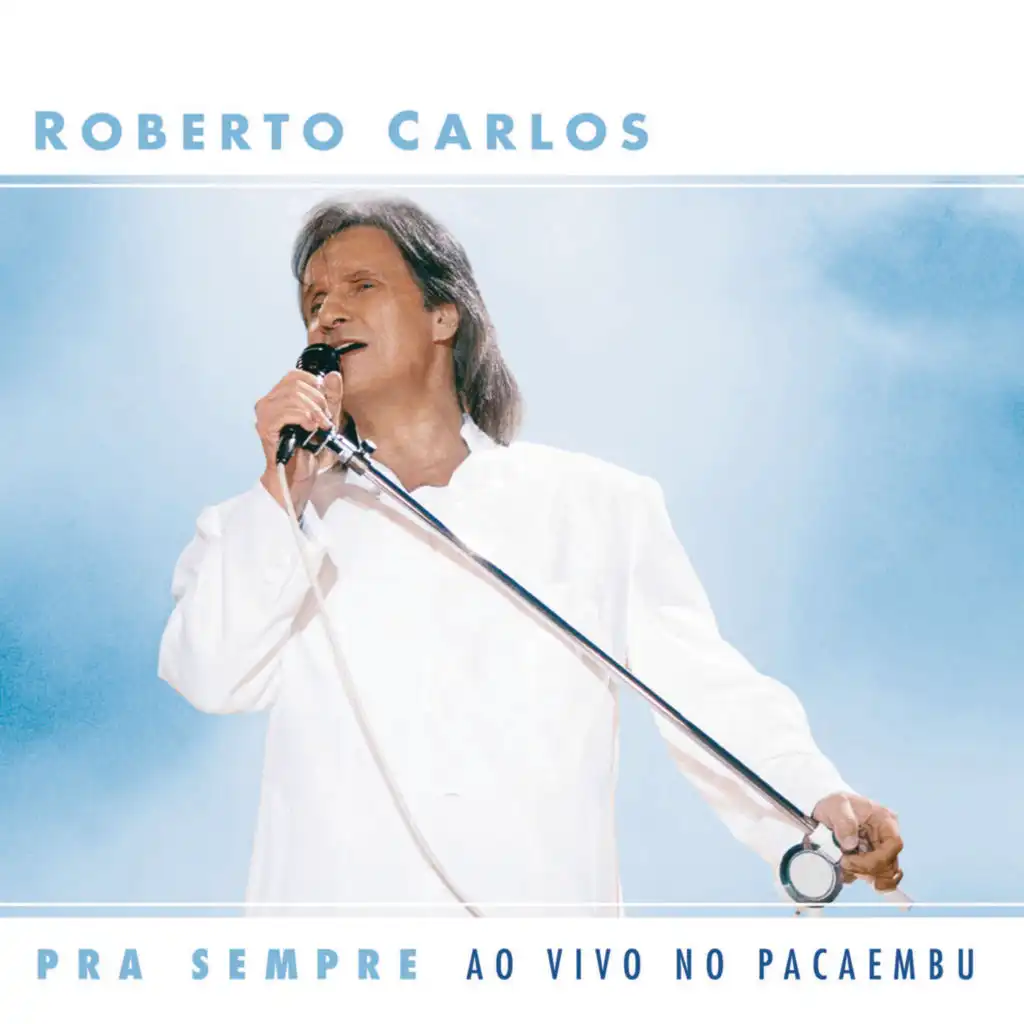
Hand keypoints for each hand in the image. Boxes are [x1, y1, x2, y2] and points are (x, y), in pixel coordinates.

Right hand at [255, 368, 343, 511]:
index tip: (324, 403)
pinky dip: (303, 418)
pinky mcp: (265, 427)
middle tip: (324, 420)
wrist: (298, 476)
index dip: (314, 385)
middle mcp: (268, 402)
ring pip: (292, 396)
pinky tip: (309, 428)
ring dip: (312, 411)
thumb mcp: (327, 419)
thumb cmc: (309, 452)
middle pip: (296, 384)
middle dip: (317, 401)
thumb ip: (332, 398)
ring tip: (319, 426)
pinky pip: (286, 411)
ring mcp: (264, 414)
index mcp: (279, 398)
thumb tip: (334, 376)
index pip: (295, 375)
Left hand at [812, 792, 903, 891]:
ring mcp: (881, 850)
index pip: (894, 844)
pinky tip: (845, 869)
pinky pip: (873, 877)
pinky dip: (858, 876)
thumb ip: (843, 822)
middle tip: (843, 864)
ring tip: (843, 865)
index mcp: (885, 820)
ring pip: (883, 875)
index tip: (851, 860)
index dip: (877, 858)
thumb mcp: (836, 806)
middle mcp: (887, 837)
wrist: (825, 812)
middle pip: (890, 864)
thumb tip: (850, 844)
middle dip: (866, 870)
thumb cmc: (835, 805)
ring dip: (862, 875)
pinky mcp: (872, 860)